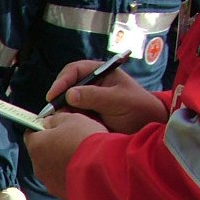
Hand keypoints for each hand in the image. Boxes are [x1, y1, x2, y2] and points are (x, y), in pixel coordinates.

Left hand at [26, 112, 108, 199]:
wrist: (103, 169)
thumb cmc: (84, 139)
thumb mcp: (71, 119)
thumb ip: (56, 120)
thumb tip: (47, 123)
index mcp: (36, 146)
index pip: (30, 134)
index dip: (41, 128)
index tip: (52, 125)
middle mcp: (37, 167)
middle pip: (41, 153)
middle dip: (52, 147)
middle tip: (70, 141)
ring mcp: (48, 182)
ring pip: (51, 169)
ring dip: (61, 162)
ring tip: (80, 158)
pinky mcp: (60, 193)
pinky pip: (62, 181)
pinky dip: (69, 175)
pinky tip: (84, 171)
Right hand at [45, 60, 166, 133]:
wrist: (148, 129)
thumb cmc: (138, 108)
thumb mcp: (118, 100)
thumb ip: (95, 96)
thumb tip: (69, 94)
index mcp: (101, 73)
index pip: (75, 70)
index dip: (62, 81)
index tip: (53, 95)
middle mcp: (92, 85)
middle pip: (67, 86)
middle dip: (58, 98)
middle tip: (51, 112)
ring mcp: (88, 100)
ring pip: (66, 103)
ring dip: (61, 111)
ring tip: (58, 122)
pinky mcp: (86, 115)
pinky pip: (71, 116)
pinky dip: (66, 120)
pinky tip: (65, 127)